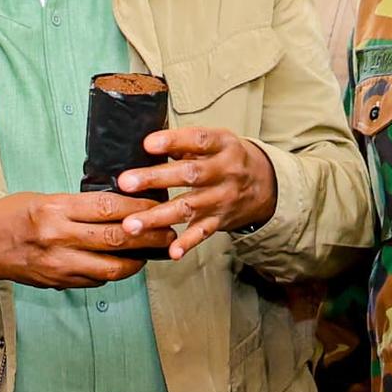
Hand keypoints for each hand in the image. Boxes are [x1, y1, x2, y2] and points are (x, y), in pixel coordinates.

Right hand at [0, 193, 149, 294]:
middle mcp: (58, 239)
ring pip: (112, 268)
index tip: (157, 205)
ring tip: (152, 253)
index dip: (139, 207)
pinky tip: (122, 263)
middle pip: (117, 239)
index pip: (108, 207)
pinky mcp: (58, 283)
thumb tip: (116, 207)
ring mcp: (59, 265)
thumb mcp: (41, 199)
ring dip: (137, 261)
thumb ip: (76, 205)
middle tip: (169, 232)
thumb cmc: (9, 217)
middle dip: (149, 236)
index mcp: (55, 210)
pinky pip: (96, 281)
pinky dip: (113, 273)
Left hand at [118, 124, 277, 256]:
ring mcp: (222, 199)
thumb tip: (149, 143)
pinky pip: (202, 233)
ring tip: (132, 224)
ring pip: (189, 207)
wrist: (265, 184)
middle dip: (156, 179)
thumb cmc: (228, 158)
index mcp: (223, 146)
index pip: (199, 141)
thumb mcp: (216, 141)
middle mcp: (225, 172)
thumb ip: (185, 143)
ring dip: (159, 217)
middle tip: (126, 183)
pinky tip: (171, 251)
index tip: (148, 144)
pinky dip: (187, 243)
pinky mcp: (220, 221)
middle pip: (190, 175)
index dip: (174, 141)